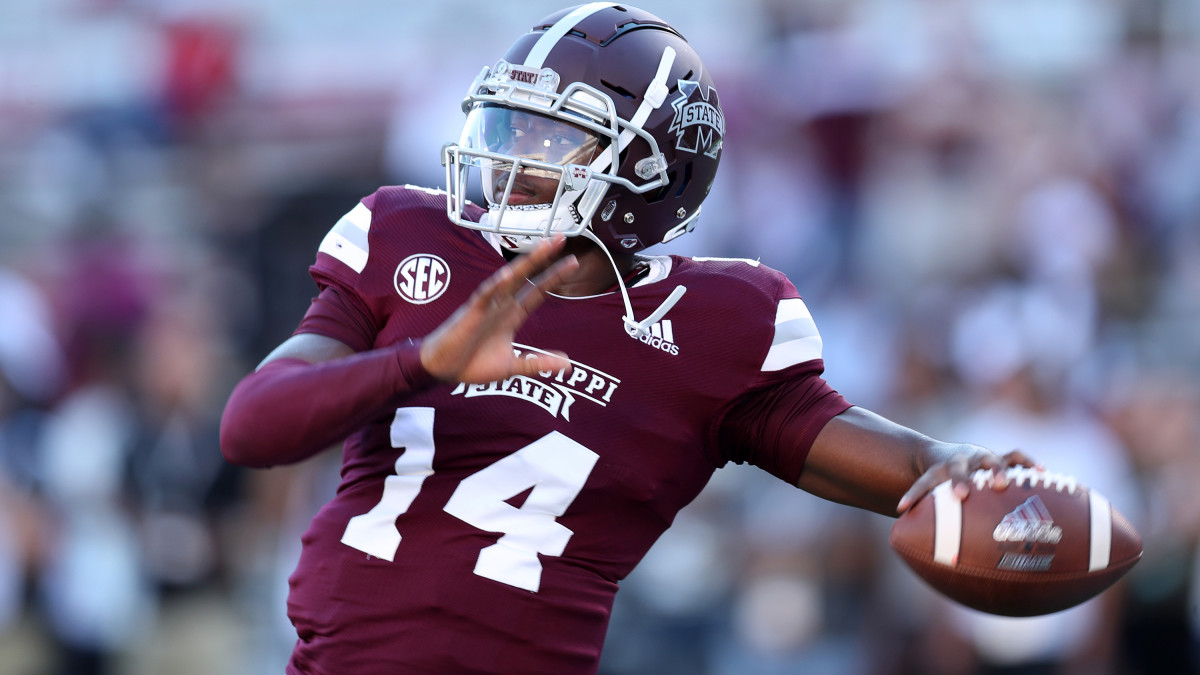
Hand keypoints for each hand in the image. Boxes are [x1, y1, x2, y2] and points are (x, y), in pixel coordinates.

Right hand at [420, 236, 578, 383]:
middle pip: (526, 277)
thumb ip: (538, 363)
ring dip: (526, 263)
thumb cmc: (472, 365)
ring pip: (508, 279)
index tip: (572, 262)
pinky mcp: (470, 314)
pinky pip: (484, 296)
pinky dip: (495, 285)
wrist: (442, 371)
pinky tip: (508, 274)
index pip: (537, 291)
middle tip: (562, 237)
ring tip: (543, 247)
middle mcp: (501, 305)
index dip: (554, 277)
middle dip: (543, 257)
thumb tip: (568, 365)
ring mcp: (486, 307)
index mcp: (511, 316)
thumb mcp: (512, 366)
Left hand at [896, 446, 1040, 513]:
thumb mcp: (935, 501)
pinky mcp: (1001, 458)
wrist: (947, 455)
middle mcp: (960, 462)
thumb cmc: (943, 488)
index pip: (922, 482)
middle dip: (959, 480)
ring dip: (995, 470)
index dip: (913, 494)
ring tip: (1003, 485)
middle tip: (961, 495)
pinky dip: (1028, 464)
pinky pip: (1017, 458)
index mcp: (939, 473)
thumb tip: (928, 563)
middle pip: (956, 466)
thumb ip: (932, 524)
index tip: (903, 508)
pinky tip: (1042, 473)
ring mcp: (981, 458)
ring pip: (990, 458)